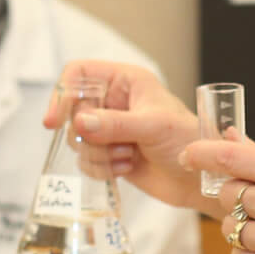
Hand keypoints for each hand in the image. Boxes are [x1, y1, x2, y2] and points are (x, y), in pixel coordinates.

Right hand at [42, 60, 210, 213]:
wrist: (200, 179)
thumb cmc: (188, 140)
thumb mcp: (153, 125)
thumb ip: (115, 123)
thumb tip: (79, 122)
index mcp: (124, 80)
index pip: (78, 74)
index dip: (62, 94)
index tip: (54, 122)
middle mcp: (114, 102)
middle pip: (72, 112)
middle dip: (88, 135)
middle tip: (113, 143)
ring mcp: (110, 129)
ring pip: (78, 141)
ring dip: (100, 154)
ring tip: (130, 156)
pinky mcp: (110, 155)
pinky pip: (86, 162)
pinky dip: (103, 168)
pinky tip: (128, 167)